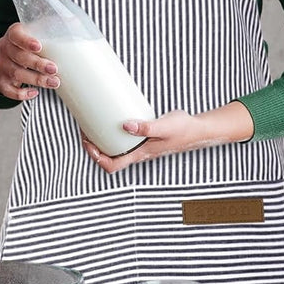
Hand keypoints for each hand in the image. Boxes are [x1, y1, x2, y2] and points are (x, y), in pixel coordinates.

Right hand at [0, 22, 59, 101]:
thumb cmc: (21, 45)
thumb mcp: (30, 31)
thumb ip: (49, 26)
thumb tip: (74, 22)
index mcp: (13, 35)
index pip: (16, 36)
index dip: (26, 41)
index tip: (39, 46)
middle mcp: (5, 50)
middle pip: (19, 57)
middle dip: (38, 64)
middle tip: (54, 68)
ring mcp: (3, 67)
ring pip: (17, 74)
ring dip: (36, 80)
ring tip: (54, 82)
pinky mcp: (2, 83)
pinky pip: (9, 91)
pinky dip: (21, 94)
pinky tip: (35, 93)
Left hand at [82, 102, 254, 172]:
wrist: (198, 130)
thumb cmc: (183, 130)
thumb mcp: (164, 126)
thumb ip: (146, 127)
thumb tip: (125, 126)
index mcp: (139, 155)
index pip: (111, 165)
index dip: (95, 156)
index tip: (87, 141)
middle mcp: (137, 153)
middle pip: (108, 157)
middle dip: (93, 146)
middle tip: (84, 129)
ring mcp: (140, 146)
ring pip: (114, 148)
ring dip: (101, 139)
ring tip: (92, 123)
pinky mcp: (143, 137)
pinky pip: (122, 139)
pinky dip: (112, 132)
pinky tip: (111, 118)